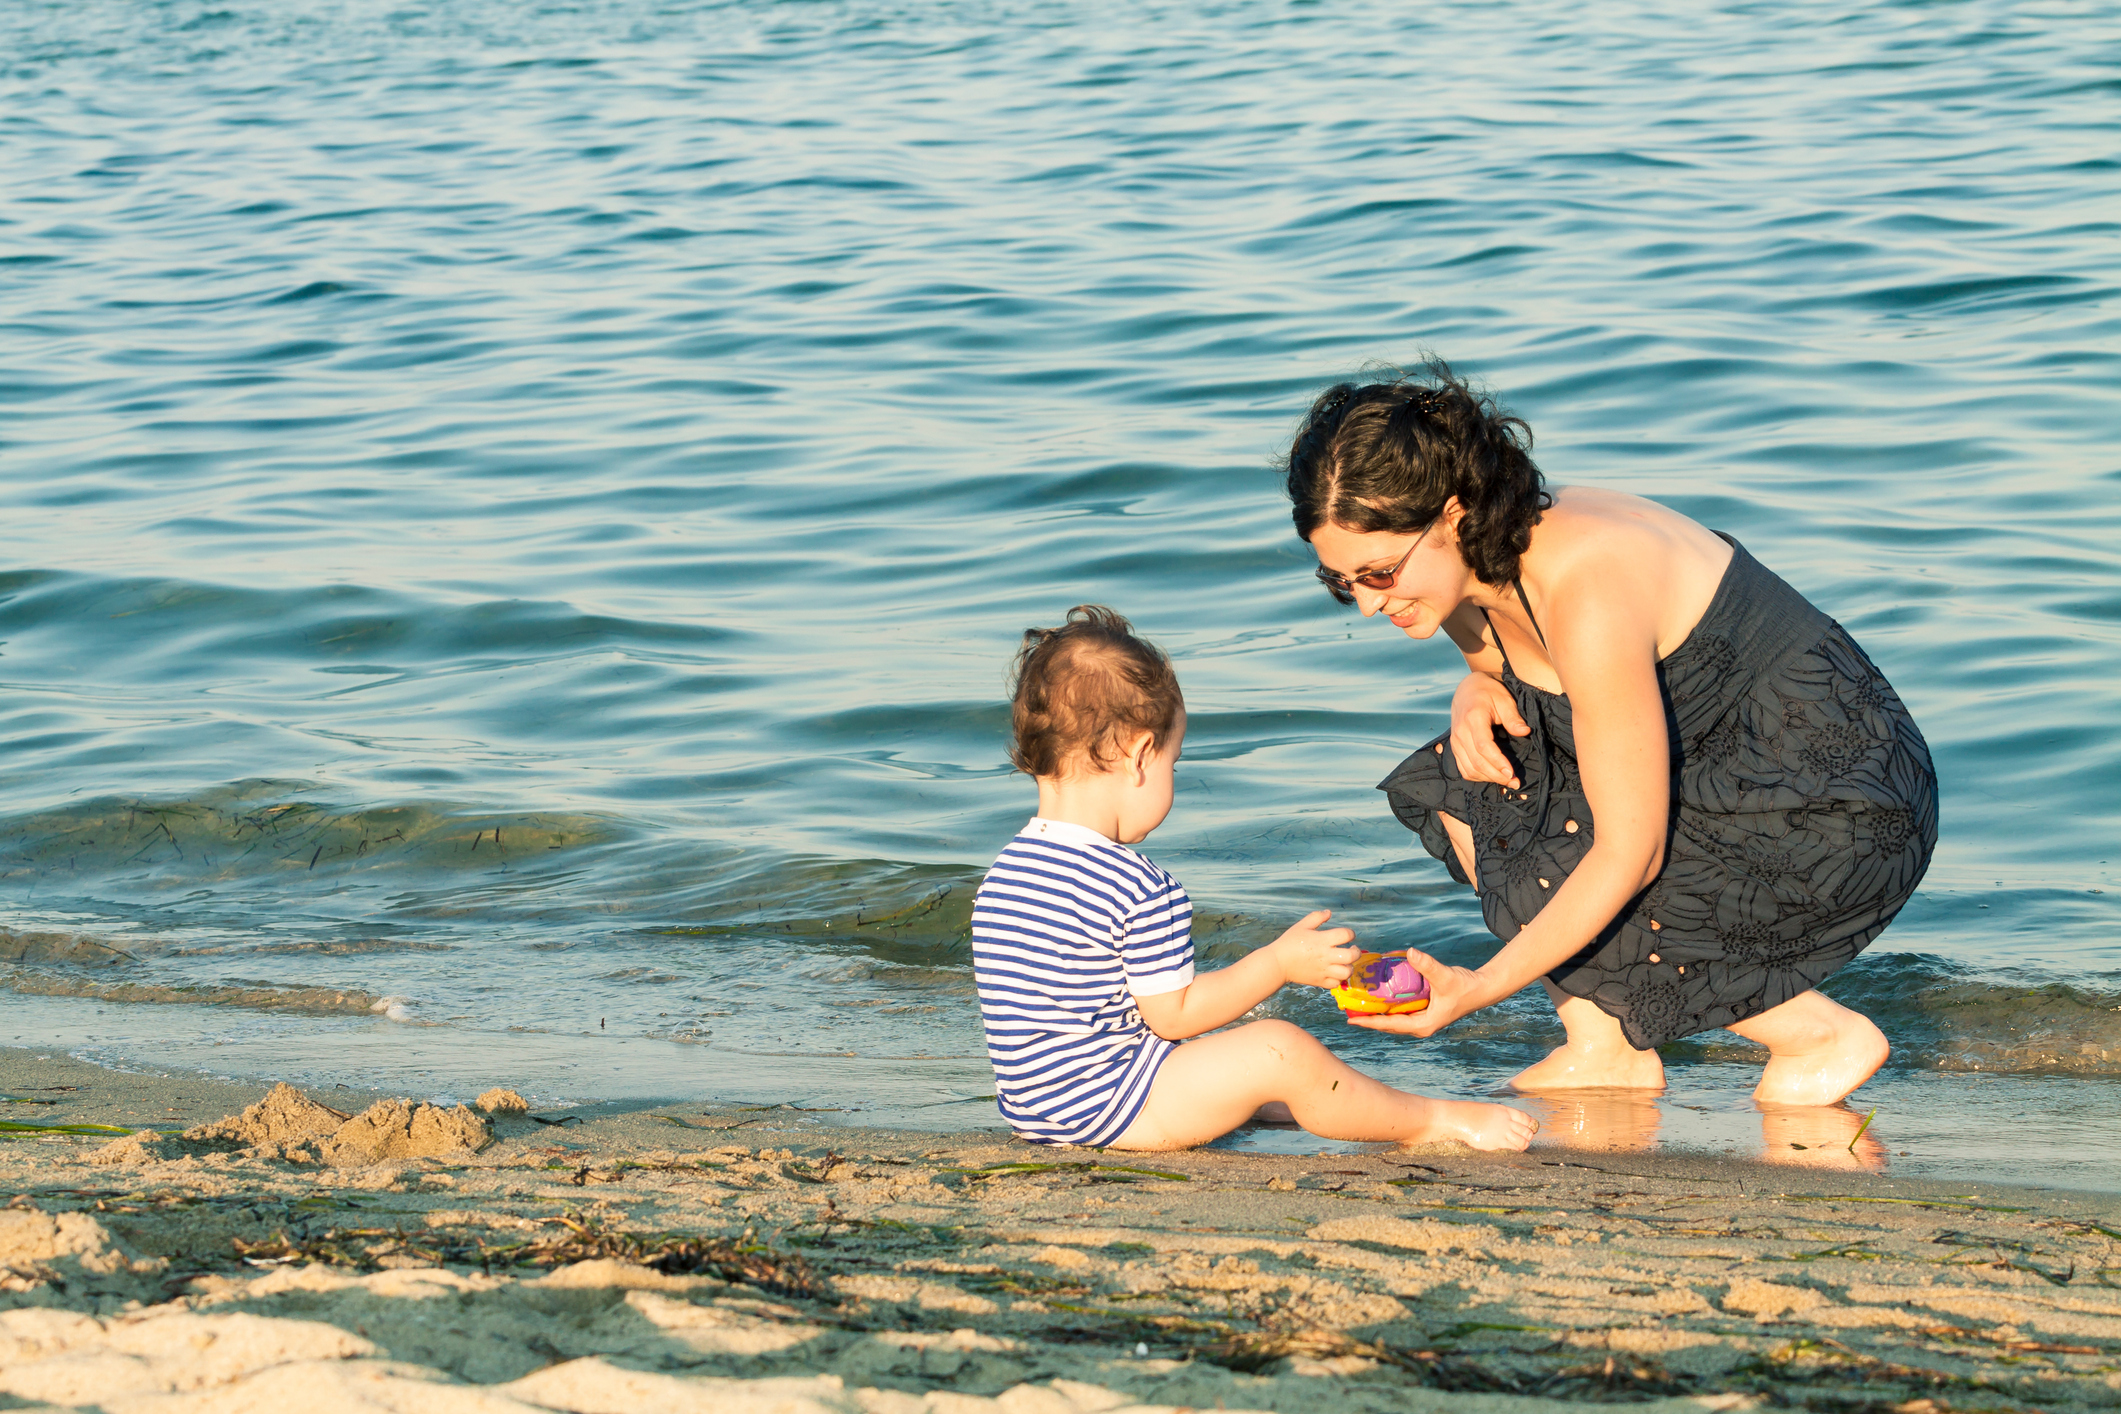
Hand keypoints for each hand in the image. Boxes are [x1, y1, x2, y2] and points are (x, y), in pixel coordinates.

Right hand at [1267, 909, 1357, 988]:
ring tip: (1345, 962)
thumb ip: (1316, 917)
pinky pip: (1336, 983)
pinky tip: (1335, 972)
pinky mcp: (1320, 981)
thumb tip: (1329, 912)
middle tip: (1352, 949)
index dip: (1350, 933)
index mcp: (1322, 940)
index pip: (1346, 935)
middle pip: (1351, 956)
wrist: (1278, 963)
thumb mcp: (1301, 925)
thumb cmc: (1289, 942)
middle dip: (1356, 952)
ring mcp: (1323, 970)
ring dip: (1349, 966)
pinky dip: (1339, 979)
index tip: (1347, 935)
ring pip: (1346, 972)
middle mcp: (1325, 956)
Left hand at [1344, 947, 1488, 1037]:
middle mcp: (1420, 1026)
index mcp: (1423, 1025)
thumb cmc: (1465, 986)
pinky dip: (1387, 1005)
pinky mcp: (1423, 1011)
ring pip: (1392, 1018)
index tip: (1351, 1020)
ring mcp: (1421, 1019)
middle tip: (1347, 1010)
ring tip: (1356, 1004)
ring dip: (1375, 1012)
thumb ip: (1427, 965)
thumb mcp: (1444, 976)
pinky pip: (1399, 1011)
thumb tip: (1410, 952)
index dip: (1370, 1022)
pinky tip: (1376, 995)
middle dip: (1368, 1018)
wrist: (1481, 988)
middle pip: (1387, 1024)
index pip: (1390, 1025)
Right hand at [1451, 672, 1528, 788]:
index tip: (1512, 773)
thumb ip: (1513, 717)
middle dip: (1496, 776)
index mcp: (1472, 718)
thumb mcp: (1504, 699)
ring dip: (1488, 778)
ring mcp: (1455, 741)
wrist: (1467, 689)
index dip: (1497, 762)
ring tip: (1506, 781)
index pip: (1483, 746)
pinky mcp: (1454, 747)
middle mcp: (1460, 732)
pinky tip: (1492, 776)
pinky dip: (1477, 776)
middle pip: (1476, 762)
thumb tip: (1525, 732)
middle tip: (1515, 782)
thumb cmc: (1489, 693)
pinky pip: (1463, 768)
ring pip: (1469, 769)